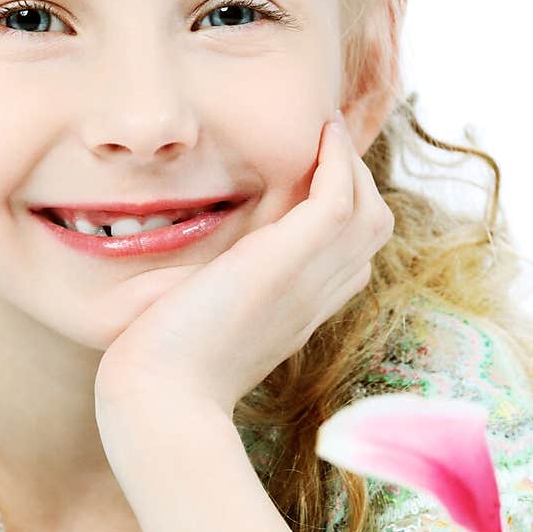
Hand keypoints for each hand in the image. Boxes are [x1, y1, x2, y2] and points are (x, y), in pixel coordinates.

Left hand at [94, 114, 394, 419]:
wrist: (161, 399)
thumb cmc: (164, 372)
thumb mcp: (200, 327)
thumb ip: (216, 297)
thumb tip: (198, 274)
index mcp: (297, 316)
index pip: (347, 260)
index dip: (342, 214)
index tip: (316, 175)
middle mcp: (313, 302)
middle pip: (371, 233)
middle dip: (359, 181)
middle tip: (329, 144)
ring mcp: (307, 283)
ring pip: (370, 213)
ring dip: (353, 164)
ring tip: (328, 132)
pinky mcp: (287, 262)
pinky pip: (340, 199)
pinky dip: (339, 161)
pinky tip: (319, 135)